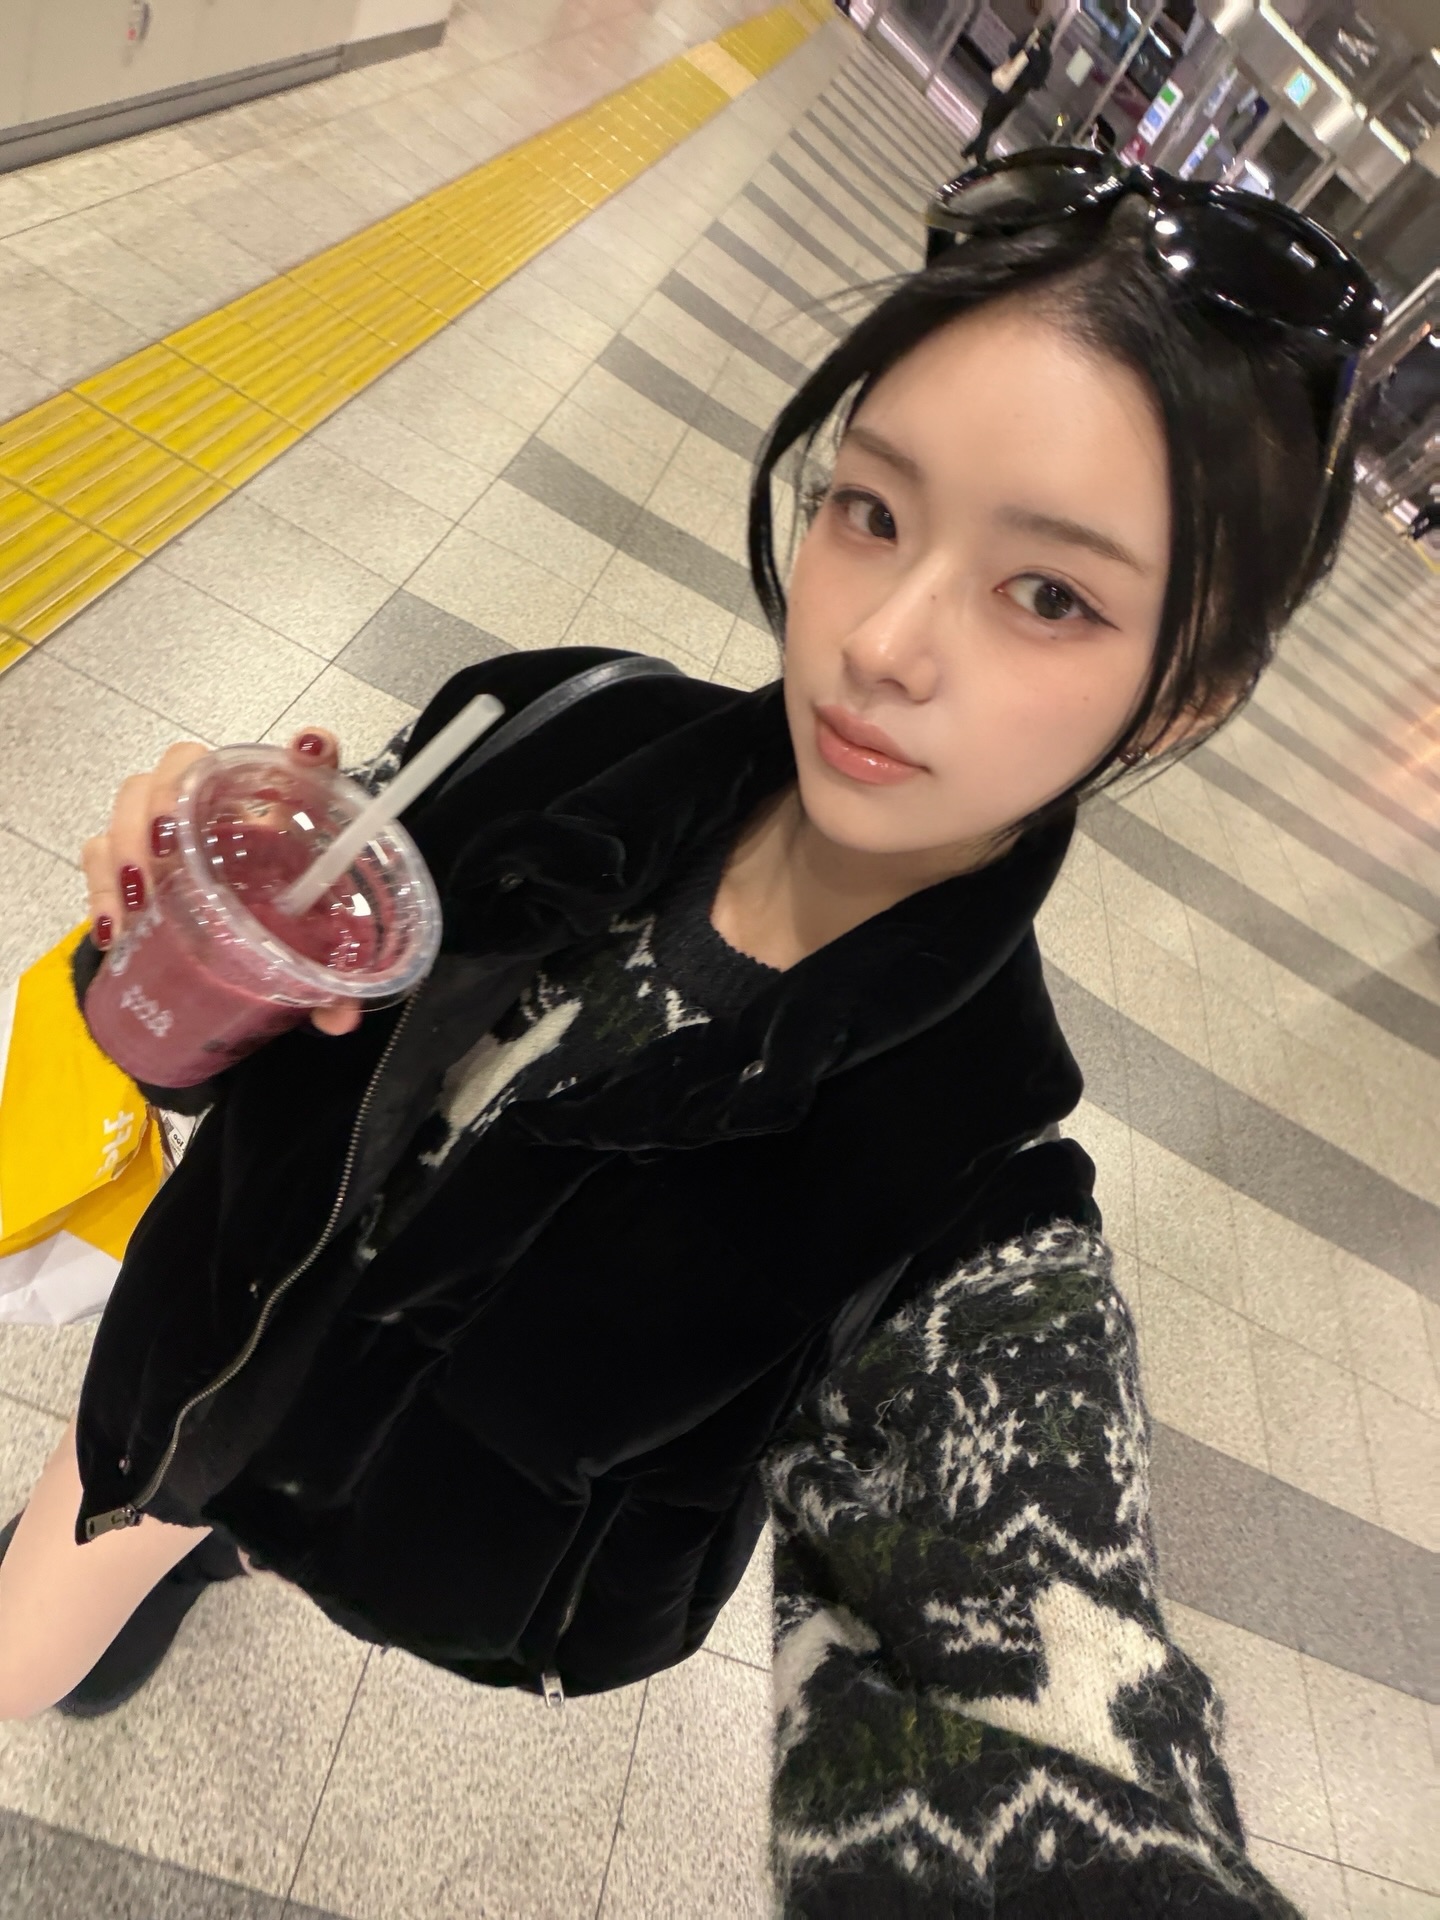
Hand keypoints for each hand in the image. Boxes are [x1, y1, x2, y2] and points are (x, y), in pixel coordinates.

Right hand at [81, 729, 361, 1037]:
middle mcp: (219, 808)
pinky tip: (114, 928)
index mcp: (278, 818)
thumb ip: (329, 983)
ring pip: (131, 798)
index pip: (302, 766)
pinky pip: (99, 849)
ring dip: (127, 842)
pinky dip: (101, 888)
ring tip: (137, 894)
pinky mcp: (127, 855)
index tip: (314, 750)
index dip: (311, 753)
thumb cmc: (271, 931)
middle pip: (184, 763)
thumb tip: (338, 1019)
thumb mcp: (303, 955)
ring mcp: (166, 826)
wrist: (219, 949)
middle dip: (166, 797)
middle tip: (168, 850)